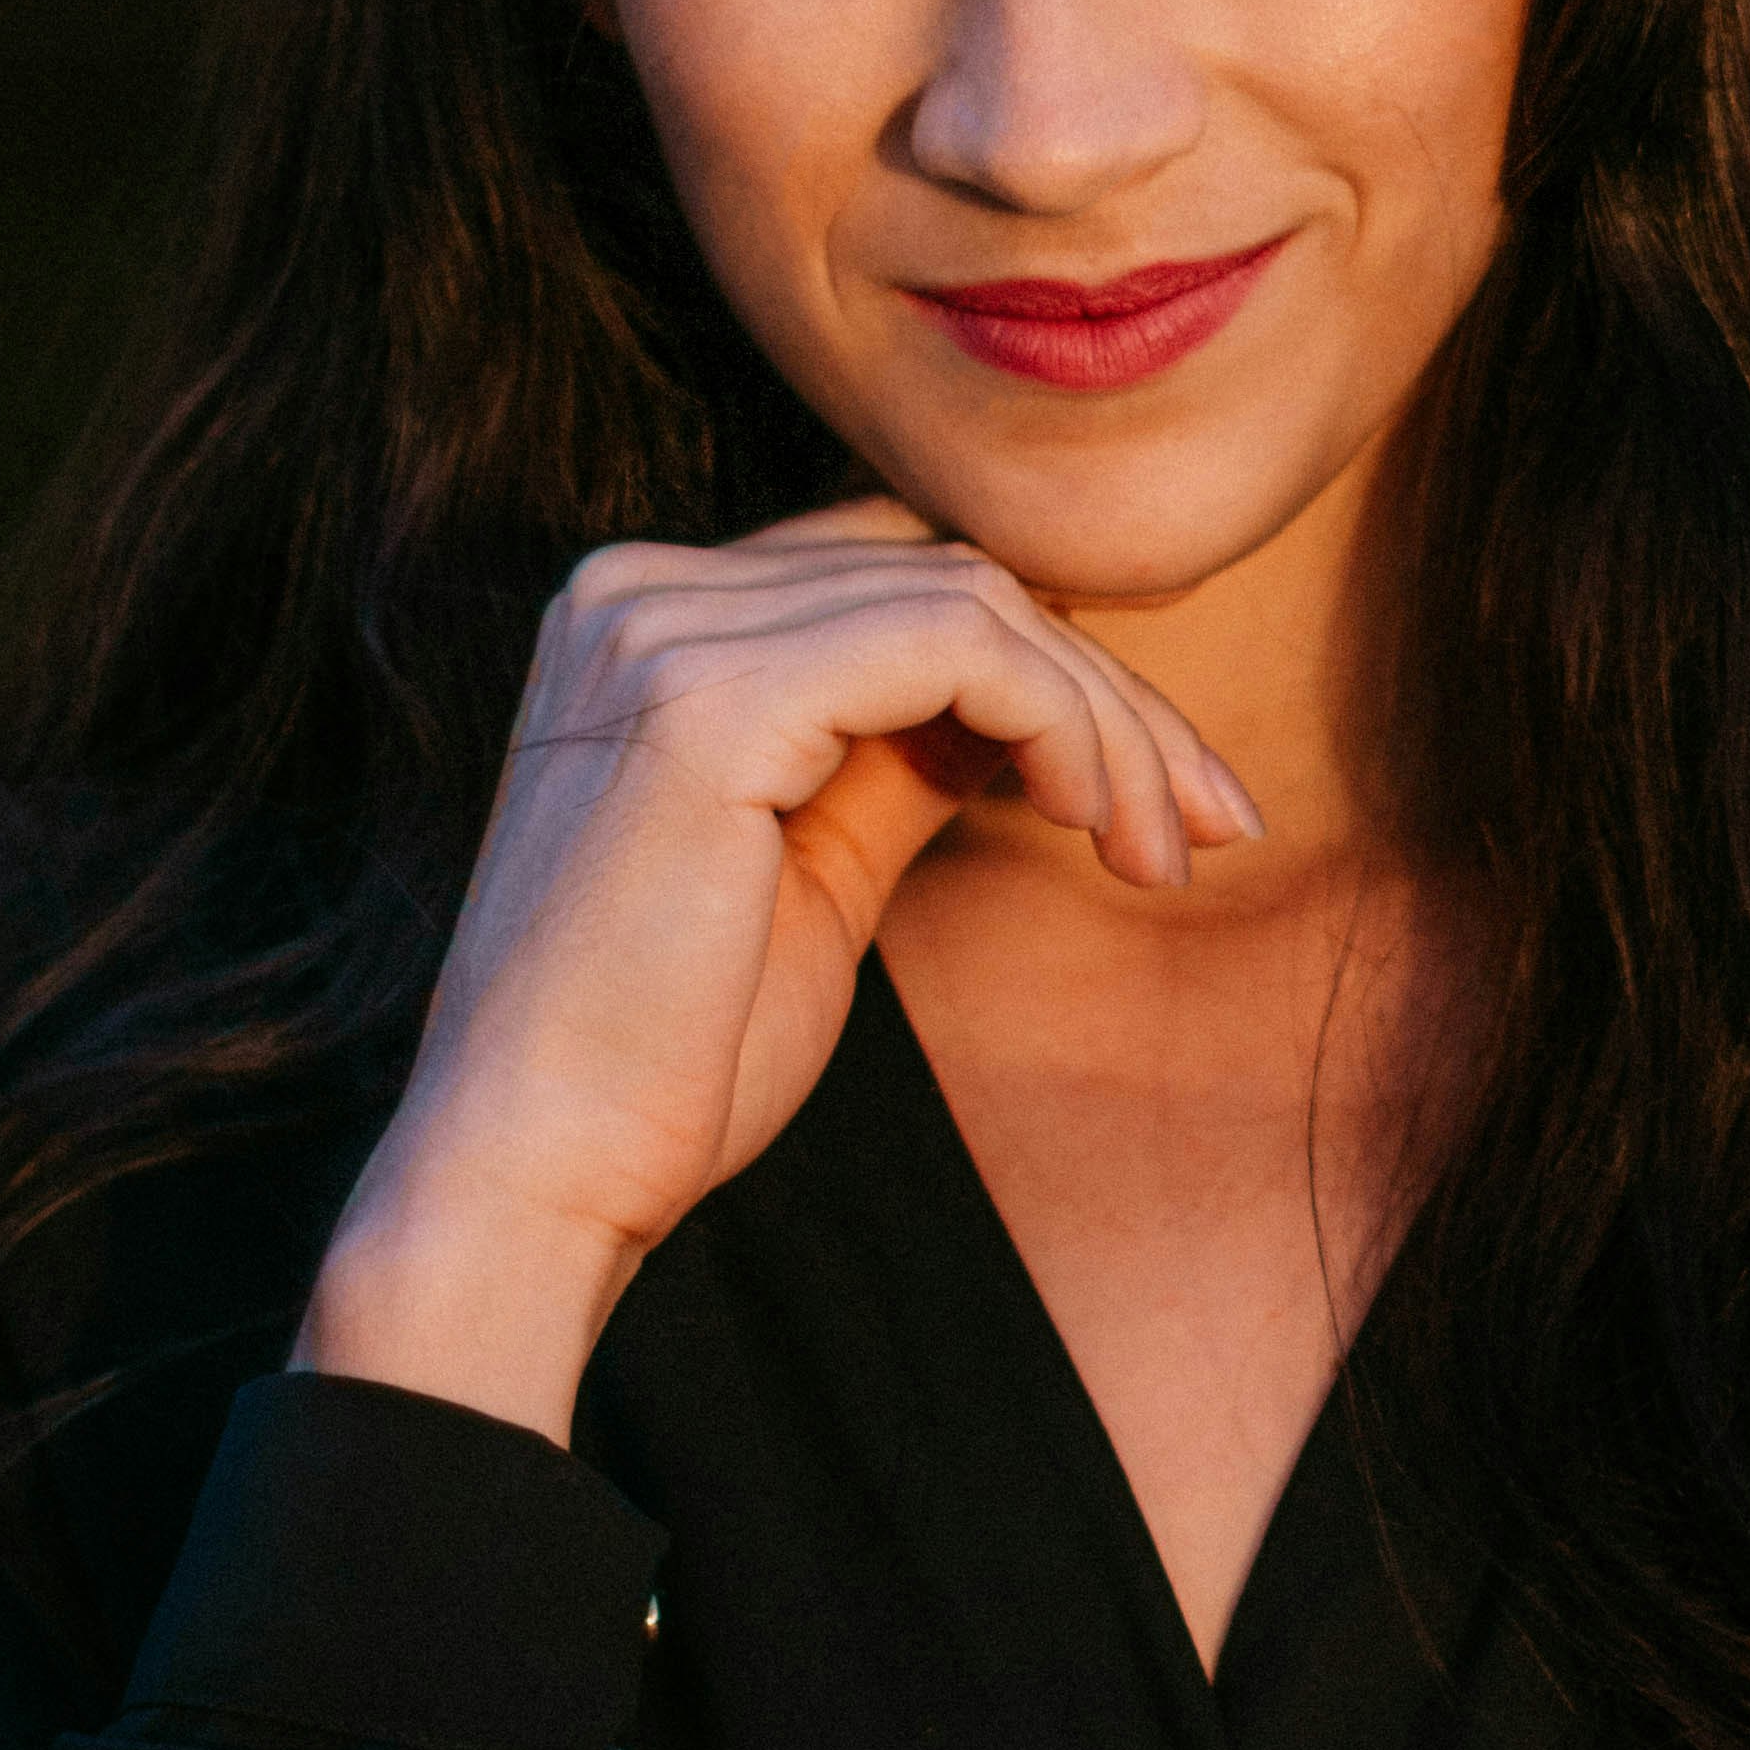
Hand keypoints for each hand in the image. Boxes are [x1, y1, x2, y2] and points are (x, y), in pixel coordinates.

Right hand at [290, 499, 1262, 1438]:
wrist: (535, 1176)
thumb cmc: (666, 1058)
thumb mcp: (815, 869)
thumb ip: (902, 758)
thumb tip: (1036, 702)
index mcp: (642, 620)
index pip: (897, 573)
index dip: (1052, 663)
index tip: (1166, 793)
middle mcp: (636, 589)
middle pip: (951, 573)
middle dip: (1112, 697)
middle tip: (1215, 825)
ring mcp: (659, 628)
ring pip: (974, 601)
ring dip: (1108, 725)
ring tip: (1163, 853)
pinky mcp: (703, 694)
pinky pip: (954, 644)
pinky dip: (1058, 720)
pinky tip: (1094, 820)